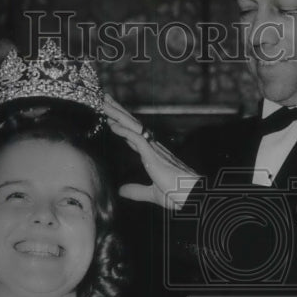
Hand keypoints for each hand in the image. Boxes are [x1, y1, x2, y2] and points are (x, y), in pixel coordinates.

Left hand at [105, 95, 200, 209]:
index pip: (134, 135)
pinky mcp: (154, 157)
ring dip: (117, 115)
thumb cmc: (179, 194)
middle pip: (132, 125)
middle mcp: (153, 148)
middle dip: (117, 112)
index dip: (122, 125)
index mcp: (152, 155)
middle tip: (104, 98)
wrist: (192, 197)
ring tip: (104, 103)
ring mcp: (154, 151)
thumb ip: (137, 191)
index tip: (111, 116)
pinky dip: (124, 131)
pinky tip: (113, 125)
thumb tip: (121, 191)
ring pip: (133, 127)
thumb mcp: (152, 193)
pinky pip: (137, 139)